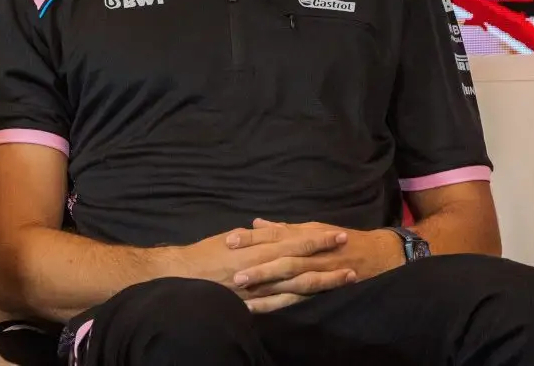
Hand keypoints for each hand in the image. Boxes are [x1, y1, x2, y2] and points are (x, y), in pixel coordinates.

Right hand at [173, 221, 356, 311]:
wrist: (182, 276)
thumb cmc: (205, 255)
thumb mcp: (231, 238)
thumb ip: (254, 236)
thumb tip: (269, 230)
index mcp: (260, 248)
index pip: (296, 241)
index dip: (318, 239)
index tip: (338, 235)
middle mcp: (264, 268)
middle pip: (303, 263)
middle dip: (328, 260)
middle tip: (352, 256)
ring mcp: (261, 289)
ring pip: (298, 285)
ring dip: (323, 282)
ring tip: (346, 279)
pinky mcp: (254, 304)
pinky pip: (281, 304)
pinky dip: (299, 301)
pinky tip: (316, 300)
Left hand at [230, 219, 403, 311]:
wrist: (377, 255)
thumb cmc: (342, 239)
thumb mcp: (314, 227)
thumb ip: (285, 228)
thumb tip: (257, 223)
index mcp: (306, 235)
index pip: (276, 235)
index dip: (253, 238)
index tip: (229, 240)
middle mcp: (311, 253)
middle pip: (280, 257)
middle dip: (257, 264)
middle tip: (232, 270)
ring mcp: (317, 273)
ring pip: (288, 279)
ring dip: (266, 285)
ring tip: (241, 291)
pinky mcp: (321, 291)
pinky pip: (297, 299)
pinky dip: (276, 304)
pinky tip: (257, 309)